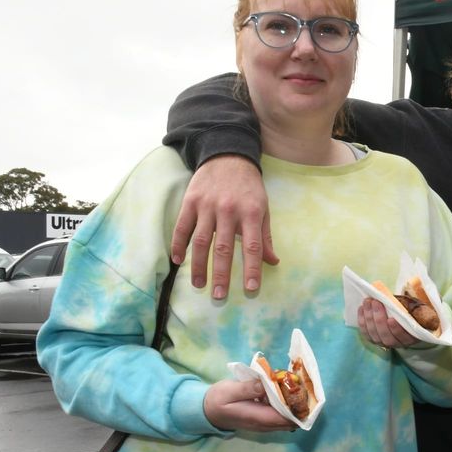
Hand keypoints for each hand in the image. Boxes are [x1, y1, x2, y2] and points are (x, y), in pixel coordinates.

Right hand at [170, 155, 278, 299]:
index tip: (250, 289)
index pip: (253, 246)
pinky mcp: (190, 201)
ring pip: (201, 240)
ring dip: (198, 265)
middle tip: (219, 295)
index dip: (252, 269)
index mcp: (251, 213)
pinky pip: (182, 227)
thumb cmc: (249, 188)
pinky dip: (178, 244)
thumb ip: (266, 236)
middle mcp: (228, 210)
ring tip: (199, 285)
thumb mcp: (263, 209)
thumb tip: (273, 261)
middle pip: (223, 247)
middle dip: (221, 274)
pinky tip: (178, 261)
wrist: (228, 156)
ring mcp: (207, 205)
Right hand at [203, 379, 295, 431]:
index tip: (305, 393)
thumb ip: (248, 388)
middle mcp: (264, 424)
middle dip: (300, 407)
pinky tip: (286, 391)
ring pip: (287, 419)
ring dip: (294, 406)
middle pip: (291, 421)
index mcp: (257, 417)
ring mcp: (264, 424)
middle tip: (304, 387)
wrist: (207, 411)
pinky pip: (280, 416)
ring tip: (298, 387)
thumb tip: (266, 384)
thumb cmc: (218, 400)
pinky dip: (286, 406)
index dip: (298, 409)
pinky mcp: (263, 419)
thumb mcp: (229, 390)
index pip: (285, 419)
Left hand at [358, 298, 418, 348]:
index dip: (396, 329)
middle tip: (376, 302)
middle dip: (379, 318)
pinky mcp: (373, 339)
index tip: (391, 319)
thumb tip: (392, 299)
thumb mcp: (411, 308)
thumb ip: (405, 307)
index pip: (403, 337)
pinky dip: (362, 320)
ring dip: (369, 317)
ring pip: (374, 334)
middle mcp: (397, 343)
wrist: (400, 315)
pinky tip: (362, 308)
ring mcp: (383, 342)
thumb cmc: (407, 311)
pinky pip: (365, 332)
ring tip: (368, 302)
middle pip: (386, 336)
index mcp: (410, 337)